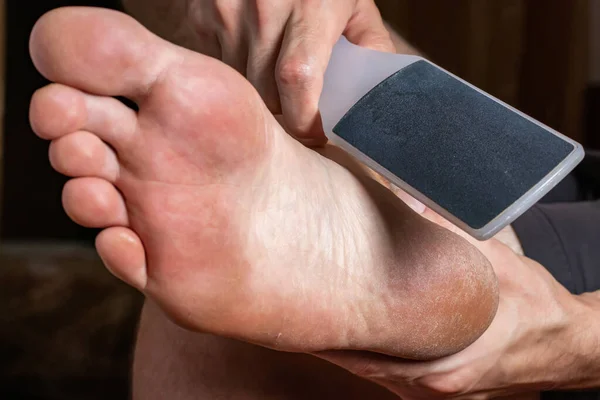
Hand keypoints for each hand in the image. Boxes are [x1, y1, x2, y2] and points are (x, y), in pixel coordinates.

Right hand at [180, 0, 393, 144]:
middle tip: (300, 108)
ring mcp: (226, 11)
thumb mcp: (355, 4)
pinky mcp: (202, 15)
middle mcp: (263, 9)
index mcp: (311, 7)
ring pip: (242, 87)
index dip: (304, 119)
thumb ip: (370, 47)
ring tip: (277, 75)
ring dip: (260, 94)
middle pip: (268, 93)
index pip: (298, 80)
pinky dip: (238, 72)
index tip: (315, 133)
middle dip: (285, 112)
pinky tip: (252, 51)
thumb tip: (372, 98)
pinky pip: (220, 67)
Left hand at [317, 209, 591, 398]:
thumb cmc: (532, 307)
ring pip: (376, 370)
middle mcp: (432, 386)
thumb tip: (408, 199)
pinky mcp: (443, 387)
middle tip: (303, 307)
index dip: (329, 335)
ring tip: (326, 314)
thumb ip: (447, 231)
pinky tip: (365, 330)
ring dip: (352, 345)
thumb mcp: (492, 261)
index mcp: (439, 364)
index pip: (363, 356)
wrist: (565, 342)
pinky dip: (376, 353)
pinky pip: (395, 372)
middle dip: (333, 337)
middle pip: (363, 364)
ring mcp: (436, 391)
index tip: (300, 314)